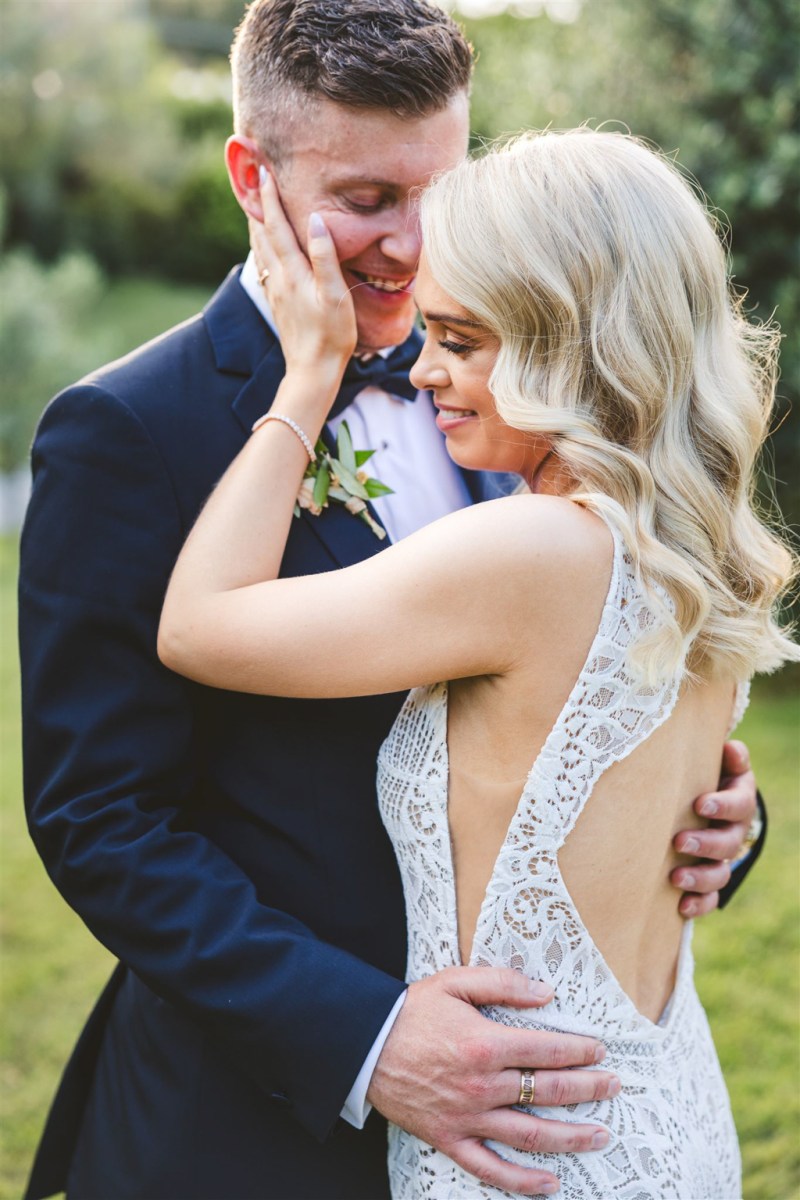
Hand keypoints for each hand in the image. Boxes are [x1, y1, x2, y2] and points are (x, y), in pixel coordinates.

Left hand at [249, 167, 356, 385]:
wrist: (312, 371)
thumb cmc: (331, 335)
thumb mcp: (333, 294)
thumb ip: (324, 255)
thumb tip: (315, 218)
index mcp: (292, 272)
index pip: (277, 226)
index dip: (270, 198)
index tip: (263, 172)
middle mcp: (278, 278)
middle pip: (262, 234)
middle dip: (257, 205)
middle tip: (251, 180)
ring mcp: (276, 292)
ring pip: (260, 250)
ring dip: (256, 225)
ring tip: (254, 206)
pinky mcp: (278, 303)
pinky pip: (265, 266)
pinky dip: (261, 247)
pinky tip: (263, 248)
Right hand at [368, 967, 616, 1195]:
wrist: (364, 1043)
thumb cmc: (411, 1010)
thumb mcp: (455, 981)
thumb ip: (502, 983)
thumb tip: (546, 992)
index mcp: (485, 1043)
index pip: (547, 1050)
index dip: (580, 1051)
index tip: (599, 1051)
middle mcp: (481, 1085)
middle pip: (548, 1092)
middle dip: (587, 1089)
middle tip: (613, 1086)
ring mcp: (467, 1117)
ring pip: (530, 1134)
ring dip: (571, 1136)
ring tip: (601, 1135)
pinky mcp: (449, 1139)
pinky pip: (491, 1168)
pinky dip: (522, 1181)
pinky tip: (549, 1182)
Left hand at [671, 739, 757, 916]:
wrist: (698, 800)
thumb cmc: (704, 775)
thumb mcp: (717, 763)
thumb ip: (728, 756)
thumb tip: (730, 747)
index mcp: (738, 802)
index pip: (740, 805)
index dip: (723, 806)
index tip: (699, 804)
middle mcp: (733, 832)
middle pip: (728, 844)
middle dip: (705, 844)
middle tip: (678, 842)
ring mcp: (722, 859)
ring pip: (720, 875)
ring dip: (700, 878)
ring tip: (675, 877)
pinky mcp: (708, 879)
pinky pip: (710, 898)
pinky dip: (698, 904)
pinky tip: (680, 907)